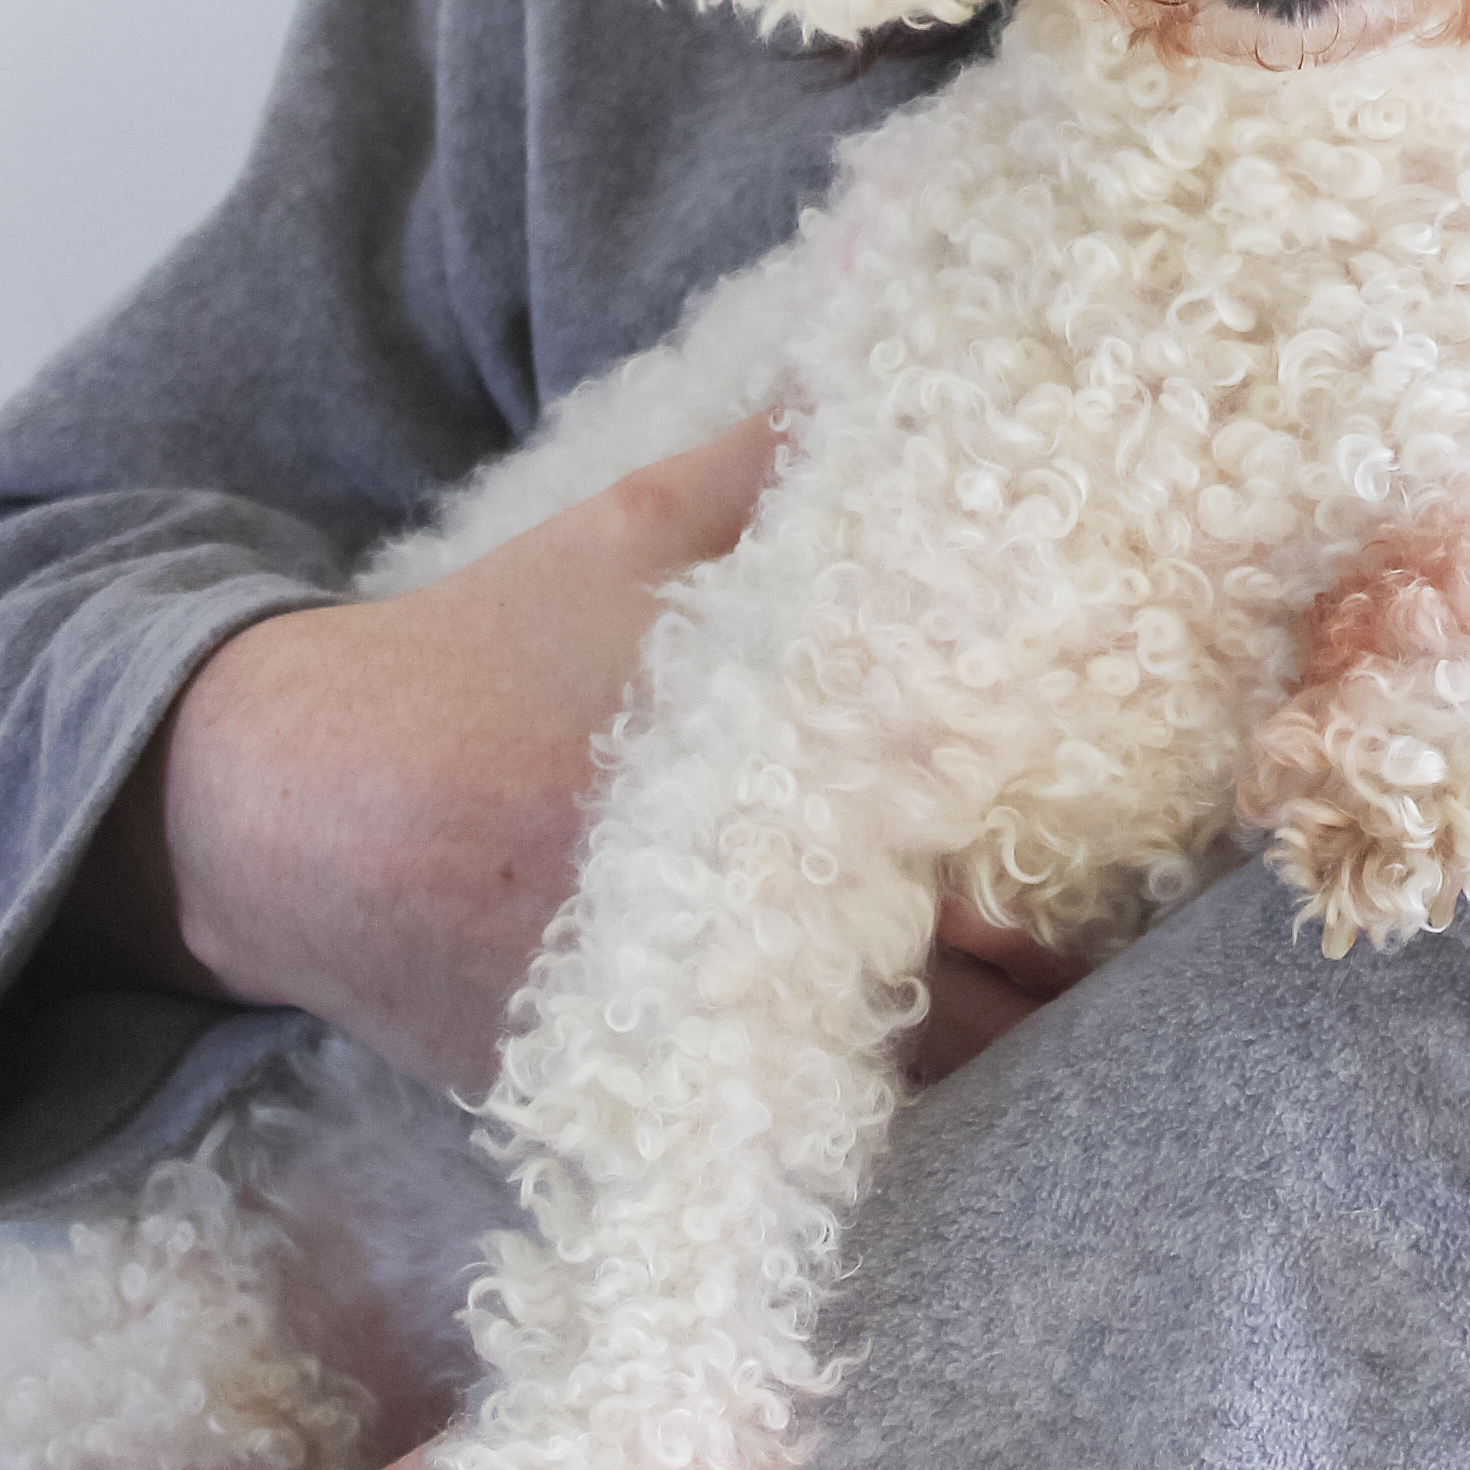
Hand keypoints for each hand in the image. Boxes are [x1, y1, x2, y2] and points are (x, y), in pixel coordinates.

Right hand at [57, 416, 1093, 1102]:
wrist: (290, 814)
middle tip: (1143, 919)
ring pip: (921, 1095)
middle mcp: (740, 934)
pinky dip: (896, 1092)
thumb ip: (788, 455)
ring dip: (999, 1041)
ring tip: (1062, 977)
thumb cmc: (485, 654)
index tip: (1178, 834)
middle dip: (1075, 973)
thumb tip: (914, 343)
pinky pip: (824, 1127)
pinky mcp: (654, 1105)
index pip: (990, 870)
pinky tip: (941, 1035)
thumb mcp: (640, 530)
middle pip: (989, 1010)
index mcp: (760, 784)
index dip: (1102, 873)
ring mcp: (699, 1039)